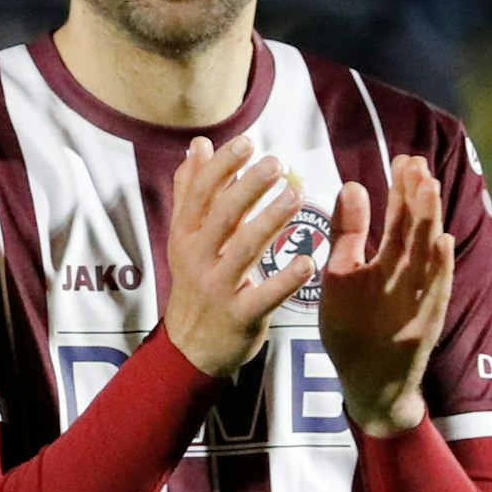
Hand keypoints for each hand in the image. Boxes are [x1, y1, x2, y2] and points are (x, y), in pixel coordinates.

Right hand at [163, 136, 313, 377]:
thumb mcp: (185, 238)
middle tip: (275, 163)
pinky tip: (306, 261)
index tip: (247, 144)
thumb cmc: (196, 284)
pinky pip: (264, 296)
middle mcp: (198, 258)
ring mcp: (218, 288)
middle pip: (221, 217)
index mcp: (185, 236)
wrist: (190, 347)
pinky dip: (285, 279)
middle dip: (248, 188)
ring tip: (295, 196)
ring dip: (269, 221)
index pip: (200, 194)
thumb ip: (192, 192)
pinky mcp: (240, 316)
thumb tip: (198, 146)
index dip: (222, 167)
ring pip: (244, 250)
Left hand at [318, 155, 453, 437]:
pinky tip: (444, 245)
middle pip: (415, 231)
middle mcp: (408, 278)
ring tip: (429, 189)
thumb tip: (354, 186)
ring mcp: (417, 301)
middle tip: (416, 164)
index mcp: (390, 263)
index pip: (400, 219)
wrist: (368, 384)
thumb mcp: (344, 275)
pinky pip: (434, 295)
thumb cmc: (355, 327)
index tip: (404, 159)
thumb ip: (348, 234)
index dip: (403, 190)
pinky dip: (440, 271)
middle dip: (417, 197)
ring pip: (427, 257)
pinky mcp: (422, 327)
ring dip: (430, 224)